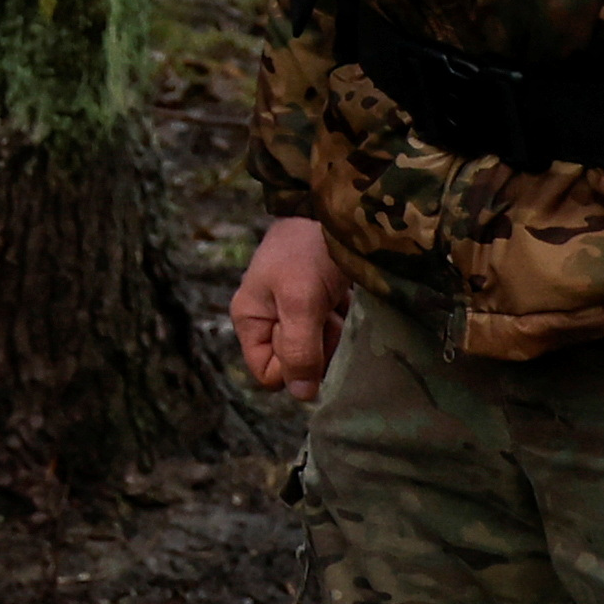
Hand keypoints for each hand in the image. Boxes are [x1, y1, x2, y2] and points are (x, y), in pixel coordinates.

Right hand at [229, 215, 345, 398]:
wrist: (334, 207)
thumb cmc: (308, 251)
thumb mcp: (300, 301)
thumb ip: (299, 349)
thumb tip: (302, 396)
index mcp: (251, 319)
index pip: (269, 372)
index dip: (294, 365)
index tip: (310, 334)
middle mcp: (271, 319)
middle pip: (296, 363)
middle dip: (320, 350)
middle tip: (331, 320)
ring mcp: (298, 312)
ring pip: (320, 350)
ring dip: (338, 337)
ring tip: (344, 309)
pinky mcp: (323, 303)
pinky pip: (336, 333)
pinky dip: (348, 325)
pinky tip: (353, 305)